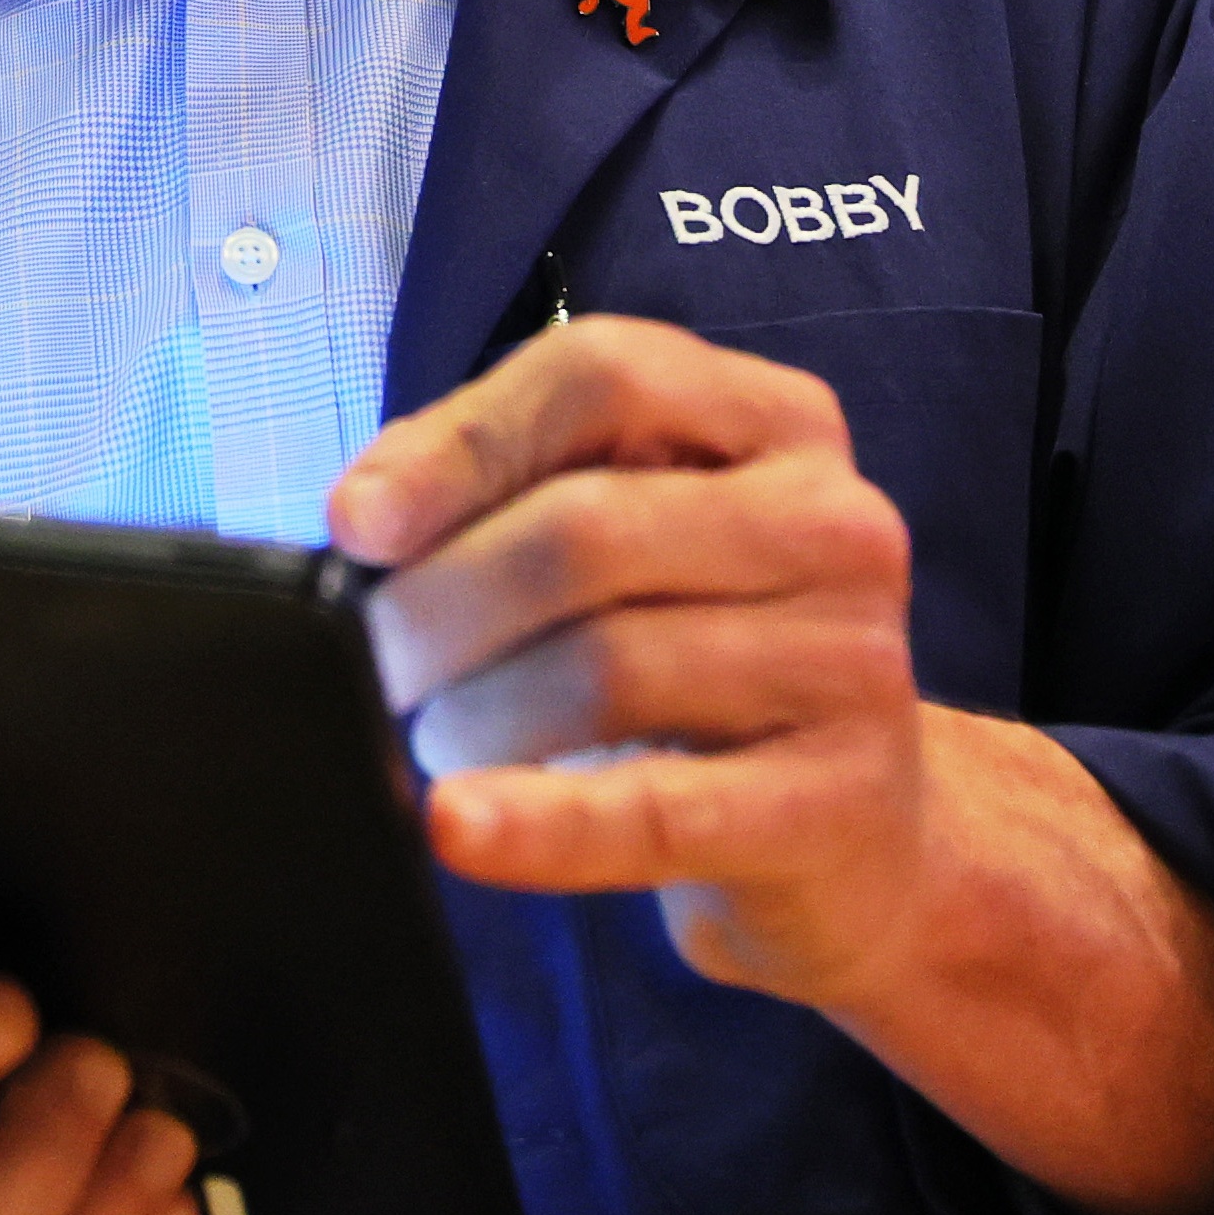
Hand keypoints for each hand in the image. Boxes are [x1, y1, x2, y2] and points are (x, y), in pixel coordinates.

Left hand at [330, 313, 928, 1005]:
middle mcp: (833, 522)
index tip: (359, 526)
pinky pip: (654, 807)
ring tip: (438, 740)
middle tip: (380, 666)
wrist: (854, 838)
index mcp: (777, 423)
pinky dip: (536, 824)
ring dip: (478, 712)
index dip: (462, 444)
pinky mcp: (835, 801)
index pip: (603, 376)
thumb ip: (505, 491)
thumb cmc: (704, 664)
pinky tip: (456, 825)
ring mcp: (850, 661)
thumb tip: (365, 515)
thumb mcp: (628, 547)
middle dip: (442, 603)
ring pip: (607, 665)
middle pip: (585, 528)